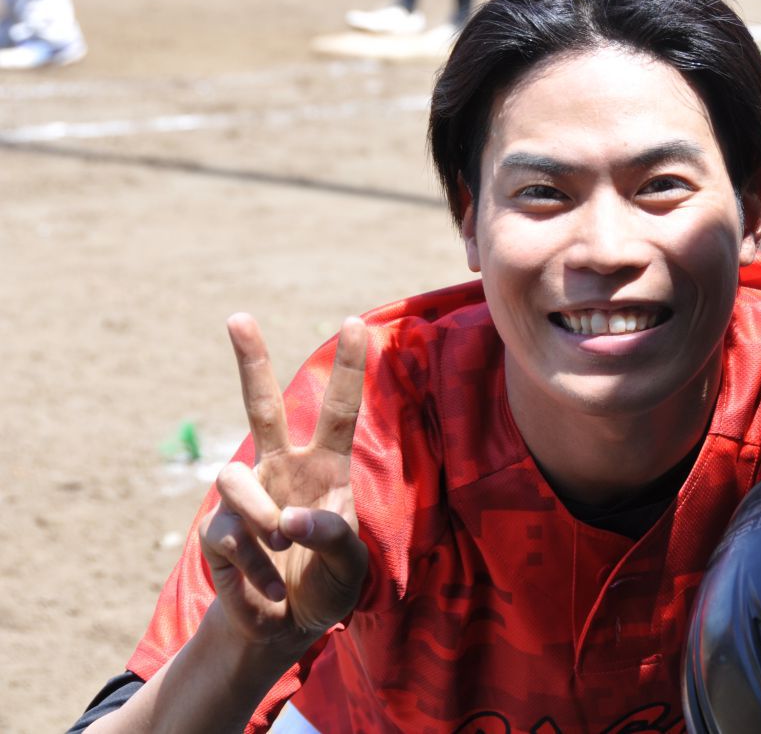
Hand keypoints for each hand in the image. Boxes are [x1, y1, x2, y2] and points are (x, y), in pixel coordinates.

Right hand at [199, 313, 369, 651]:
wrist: (286, 630)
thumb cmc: (327, 585)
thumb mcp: (350, 565)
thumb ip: (332, 536)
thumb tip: (287, 519)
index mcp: (326, 468)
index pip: (339, 410)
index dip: (348, 368)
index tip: (356, 322)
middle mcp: (283, 470)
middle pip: (261, 405)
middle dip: (250, 361)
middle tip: (238, 317)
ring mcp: (247, 496)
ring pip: (233, 476)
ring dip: (261, 517)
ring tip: (282, 549)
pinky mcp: (218, 531)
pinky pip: (229, 534)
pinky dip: (255, 568)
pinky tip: (270, 590)